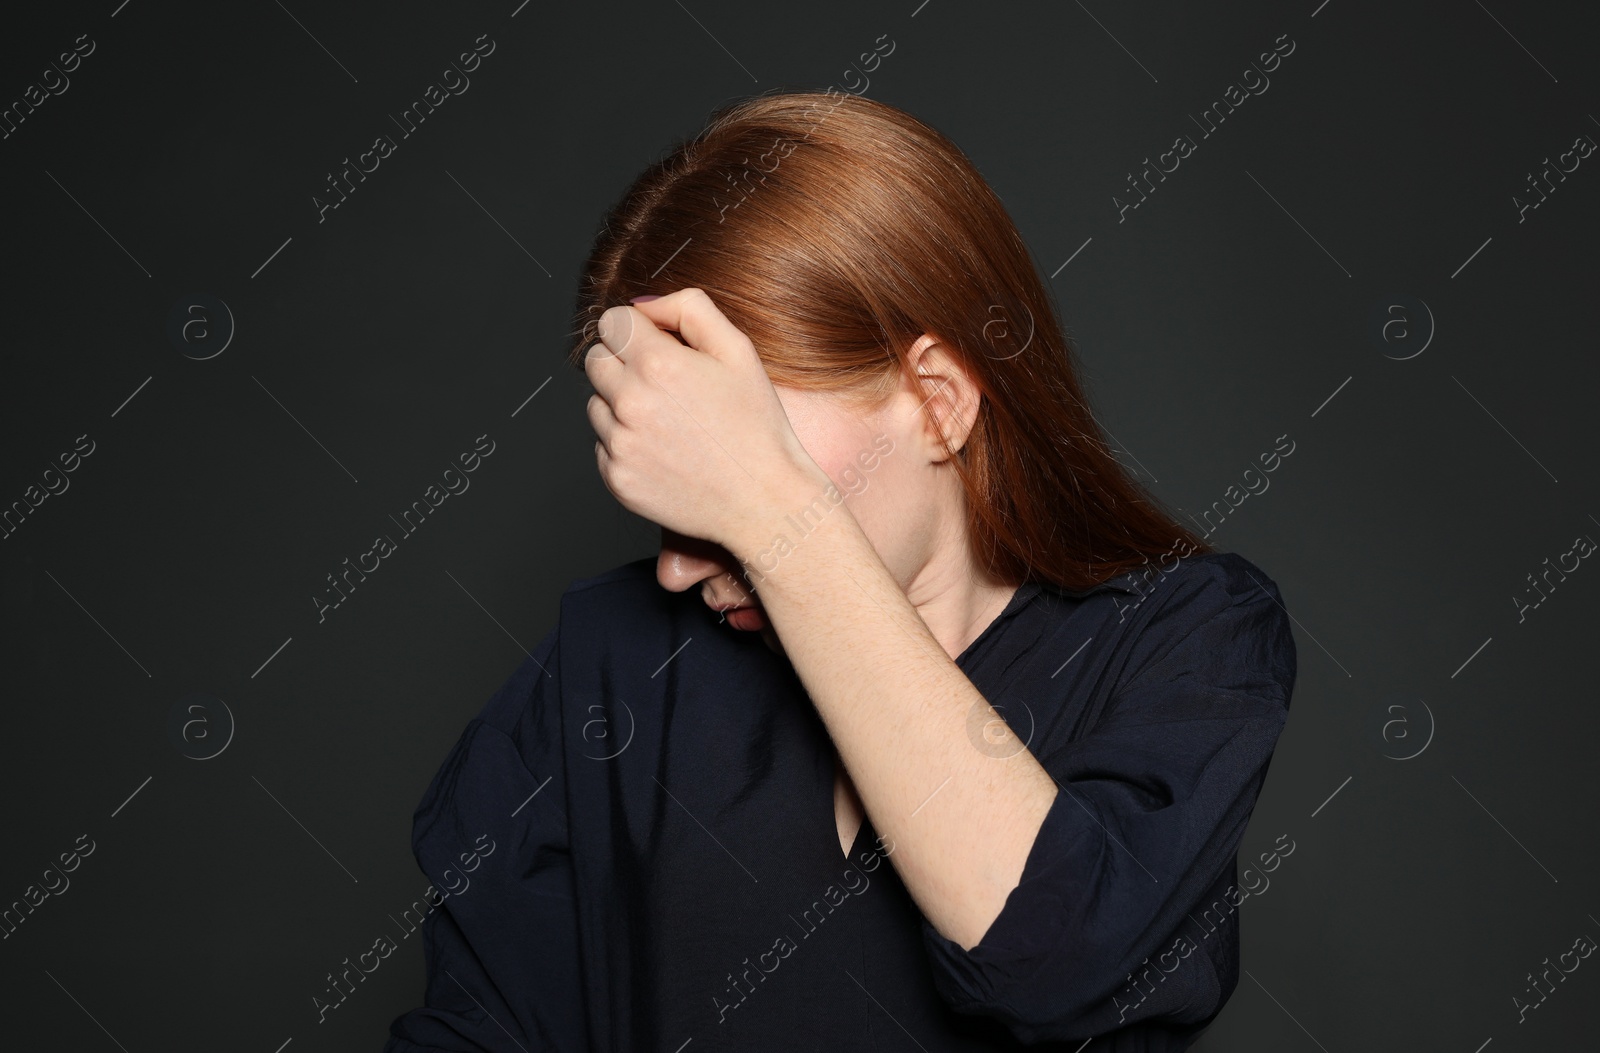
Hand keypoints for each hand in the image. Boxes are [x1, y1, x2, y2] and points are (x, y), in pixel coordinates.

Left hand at [584, 288, 829, 550]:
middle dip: (623, 363)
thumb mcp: (739, 350)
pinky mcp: (617, 479)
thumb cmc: (758, 426)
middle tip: (665, 384)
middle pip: (596, 360)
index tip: (657, 346)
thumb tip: (643, 306)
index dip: (636, 329)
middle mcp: (630, 403)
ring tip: (670, 422)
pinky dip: (627, 445)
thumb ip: (688, 309)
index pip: (611, 322)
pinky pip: (603, 446)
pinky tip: (666, 451)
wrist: (764, 501)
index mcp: (658, 364)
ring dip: (622, 405)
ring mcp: (620, 445)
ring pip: (596, 405)